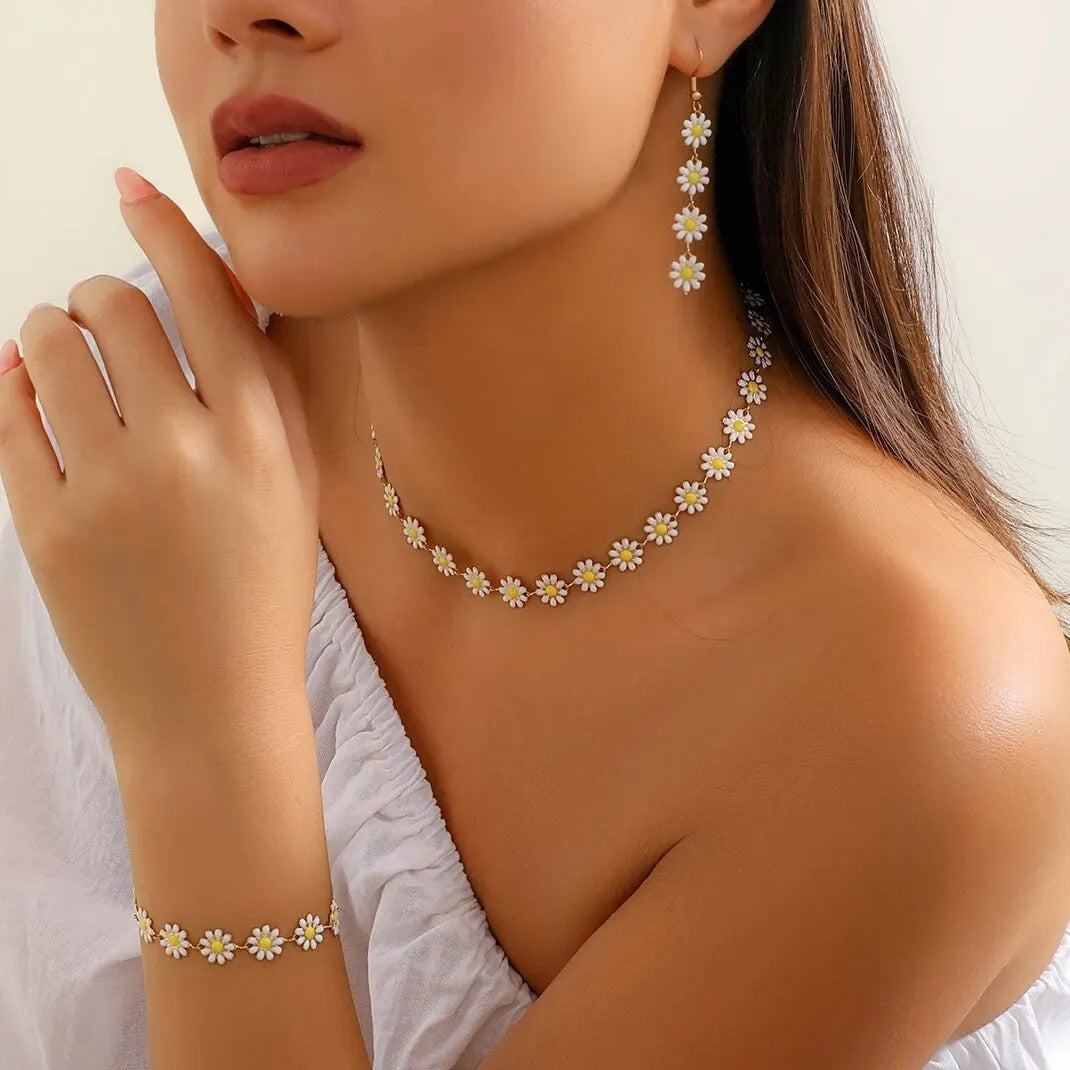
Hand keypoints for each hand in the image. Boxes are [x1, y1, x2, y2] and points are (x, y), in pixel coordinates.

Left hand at [0, 169, 319, 758]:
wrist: (211, 710)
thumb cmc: (261, 596)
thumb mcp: (296, 488)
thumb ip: (265, 389)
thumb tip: (214, 292)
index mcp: (262, 439)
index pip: (207, 294)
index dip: (164, 226)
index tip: (135, 190)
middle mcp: (187, 452)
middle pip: (113, 307)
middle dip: (101, 298)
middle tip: (104, 321)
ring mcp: (110, 491)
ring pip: (49, 349)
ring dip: (51, 334)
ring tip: (65, 358)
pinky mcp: (46, 529)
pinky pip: (8, 415)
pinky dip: (13, 387)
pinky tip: (31, 394)